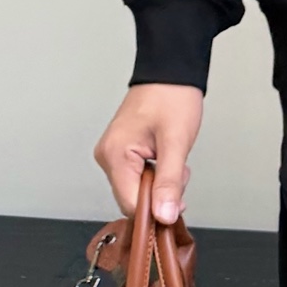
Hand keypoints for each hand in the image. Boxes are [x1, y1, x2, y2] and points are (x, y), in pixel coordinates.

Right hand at [94, 83, 203, 223]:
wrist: (171, 71)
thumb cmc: (172, 97)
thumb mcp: (176, 142)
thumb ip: (169, 182)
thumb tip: (164, 215)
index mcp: (114, 155)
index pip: (130, 204)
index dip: (155, 210)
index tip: (176, 205)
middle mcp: (108, 156)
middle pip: (133, 198)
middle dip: (160, 193)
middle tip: (179, 171)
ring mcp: (113, 154)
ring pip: (138, 188)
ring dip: (161, 182)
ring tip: (174, 158)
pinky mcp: (122, 152)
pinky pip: (138, 176)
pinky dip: (157, 173)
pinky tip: (167, 157)